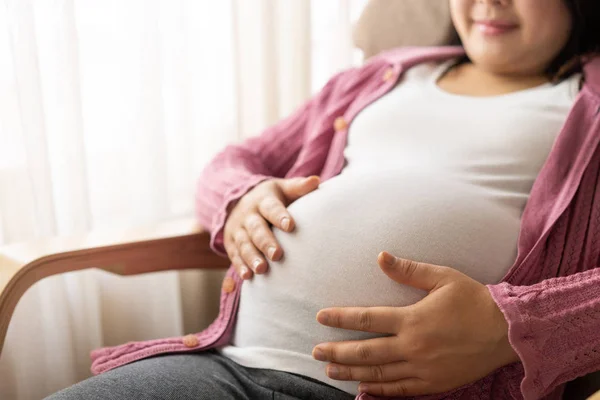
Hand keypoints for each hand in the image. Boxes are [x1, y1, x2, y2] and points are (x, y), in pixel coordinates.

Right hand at [223, 176, 319, 279]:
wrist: (239, 201)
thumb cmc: (271, 198)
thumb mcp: (283, 188)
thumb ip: (299, 187)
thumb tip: (317, 181)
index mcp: (263, 200)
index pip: (271, 208)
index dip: (280, 216)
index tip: (290, 226)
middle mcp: (248, 215)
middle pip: (256, 229)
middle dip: (266, 242)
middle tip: (277, 255)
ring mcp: (238, 229)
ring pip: (244, 243)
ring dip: (252, 257)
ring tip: (262, 269)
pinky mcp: (231, 243)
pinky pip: (235, 254)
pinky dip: (240, 265)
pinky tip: (248, 276)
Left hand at [312, 252, 519, 396]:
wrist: (507, 331)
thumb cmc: (474, 300)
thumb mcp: (442, 278)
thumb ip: (408, 270)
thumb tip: (380, 257)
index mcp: (412, 319)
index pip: (366, 319)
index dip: (340, 318)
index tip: (320, 317)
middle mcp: (413, 347)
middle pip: (366, 352)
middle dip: (337, 351)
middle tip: (316, 351)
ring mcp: (423, 369)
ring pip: (378, 373)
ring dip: (351, 372)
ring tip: (330, 370)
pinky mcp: (434, 383)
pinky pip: (400, 390)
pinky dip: (379, 390)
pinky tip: (363, 389)